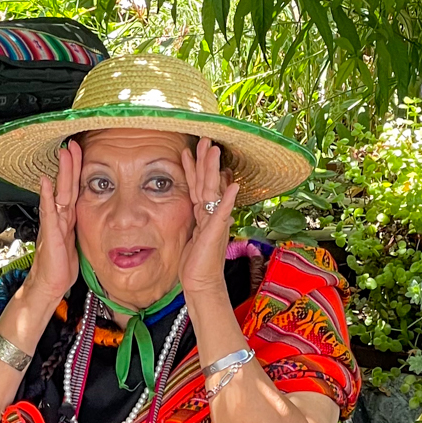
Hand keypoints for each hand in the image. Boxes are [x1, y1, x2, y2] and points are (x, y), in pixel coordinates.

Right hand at [22, 140, 81, 307]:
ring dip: (61, 173)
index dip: (78, 172)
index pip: (75, 190)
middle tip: (72, 143)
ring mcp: (53, 224)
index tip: (82, 153)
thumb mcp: (77, 243)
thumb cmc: (61, 267)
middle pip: (66, 185)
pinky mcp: (50, 234)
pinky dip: (47, 196)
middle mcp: (60, 218)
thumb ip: (82, 229)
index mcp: (68, 219)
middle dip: (70, 164)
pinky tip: (46, 182)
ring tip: (63, 154)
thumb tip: (98, 221)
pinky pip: (49, 212)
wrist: (49, 285)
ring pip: (59, 193)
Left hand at [180, 137, 237, 300]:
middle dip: (205, 161)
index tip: (189, 150)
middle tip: (205, 139)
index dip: (194, 169)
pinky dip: (227, 198)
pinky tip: (232, 184)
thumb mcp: (191, 236)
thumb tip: (195, 204)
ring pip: (213, 191)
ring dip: (213, 170)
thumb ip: (194, 219)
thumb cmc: (195, 263)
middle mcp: (211, 215)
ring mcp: (215, 222)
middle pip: (208, 183)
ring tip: (214, 150)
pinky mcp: (216, 232)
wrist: (201, 283)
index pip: (198, 186)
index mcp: (203, 215)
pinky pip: (222, 212)